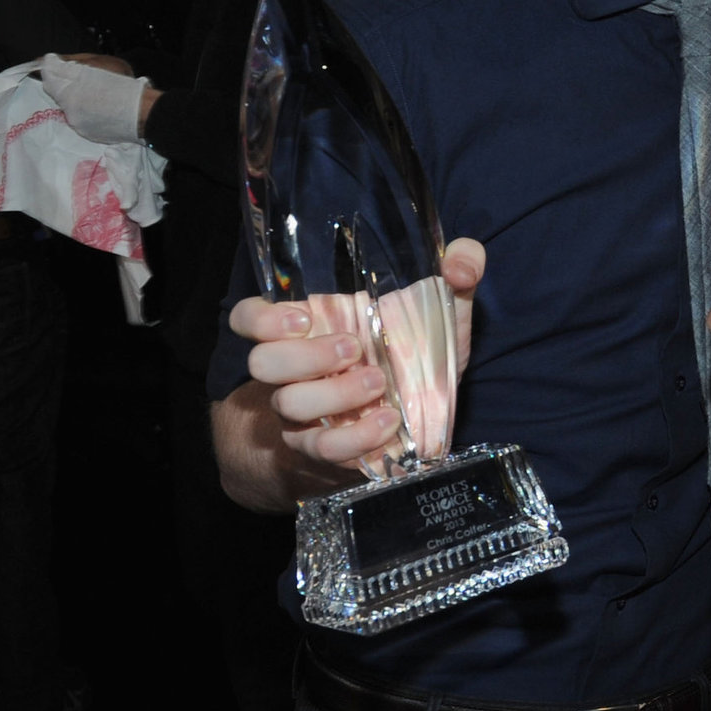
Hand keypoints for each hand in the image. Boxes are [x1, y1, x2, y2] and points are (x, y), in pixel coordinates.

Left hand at [39, 54, 148, 143]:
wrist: (143, 111)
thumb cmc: (122, 84)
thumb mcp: (97, 61)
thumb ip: (70, 60)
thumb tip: (50, 61)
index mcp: (66, 91)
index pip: (47, 78)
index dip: (53, 70)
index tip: (59, 66)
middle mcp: (68, 111)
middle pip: (59, 94)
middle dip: (67, 86)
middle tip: (85, 80)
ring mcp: (78, 125)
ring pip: (71, 108)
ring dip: (78, 100)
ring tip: (97, 95)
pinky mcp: (89, 135)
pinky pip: (83, 120)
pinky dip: (88, 113)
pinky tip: (102, 108)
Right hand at [228, 237, 484, 473]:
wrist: (420, 415)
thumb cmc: (419, 350)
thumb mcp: (445, 307)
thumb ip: (458, 269)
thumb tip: (461, 263)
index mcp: (310, 327)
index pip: (250, 318)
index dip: (261, 319)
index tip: (304, 319)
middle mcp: (296, 369)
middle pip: (262, 363)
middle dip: (306, 356)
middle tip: (355, 349)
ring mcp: (305, 411)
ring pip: (289, 405)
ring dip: (335, 395)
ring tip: (381, 384)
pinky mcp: (324, 447)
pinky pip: (322, 447)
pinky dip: (354, 437)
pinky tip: (388, 422)